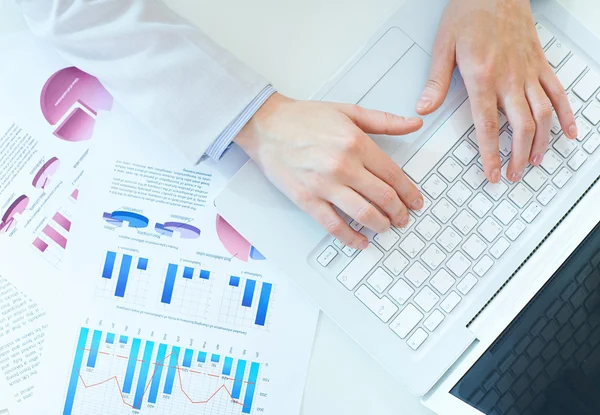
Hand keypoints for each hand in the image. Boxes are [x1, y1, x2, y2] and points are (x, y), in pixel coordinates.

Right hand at [234, 93, 423, 248]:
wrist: (266, 126)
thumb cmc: (303, 118)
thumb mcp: (348, 111)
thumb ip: (384, 121)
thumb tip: (413, 124)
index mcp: (356, 143)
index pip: (393, 175)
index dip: (409, 192)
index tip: (415, 201)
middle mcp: (343, 165)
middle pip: (383, 197)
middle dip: (399, 212)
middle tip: (404, 218)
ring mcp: (324, 185)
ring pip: (364, 214)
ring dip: (381, 225)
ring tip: (386, 228)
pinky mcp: (307, 200)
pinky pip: (334, 226)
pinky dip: (351, 238)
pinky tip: (360, 241)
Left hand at [416, 0, 576, 182]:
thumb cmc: (469, 11)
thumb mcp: (443, 45)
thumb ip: (436, 81)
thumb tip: (424, 108)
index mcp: (482, 77)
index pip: (487, 126)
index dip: (491, 155)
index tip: (492, 174)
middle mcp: (510, 77)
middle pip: (520, 127)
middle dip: (518, 156)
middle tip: (514, 174)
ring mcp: (529, 71)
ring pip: (543, 114)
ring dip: (542, 142)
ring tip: (536, 161)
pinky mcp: (541, 63)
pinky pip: (560, 92)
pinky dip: (567, 114)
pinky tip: (569, 131)